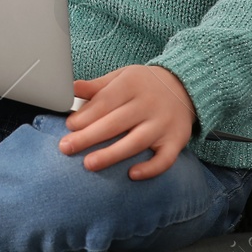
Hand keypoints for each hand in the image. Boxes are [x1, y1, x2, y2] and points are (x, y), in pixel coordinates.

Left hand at [59, 64, 196, 180]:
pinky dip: (150, 168)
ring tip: (89, 164)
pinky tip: (132, 175)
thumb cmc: (144, 84)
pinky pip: (165, 158)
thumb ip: (97, 86)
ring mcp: (164, 123)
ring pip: (136, 142)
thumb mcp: (122, 77)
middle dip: (89, 137)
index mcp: (132, 84)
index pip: (105, 101)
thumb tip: (70, 89)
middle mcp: (149, 104)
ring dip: (112, 154)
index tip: (69, 126)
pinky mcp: (177, 140)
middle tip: (66, 148)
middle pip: (116, 123)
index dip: (86, 115)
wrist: (185, 86)